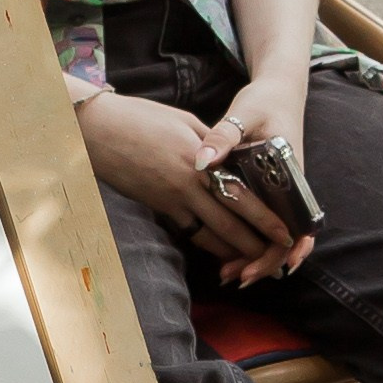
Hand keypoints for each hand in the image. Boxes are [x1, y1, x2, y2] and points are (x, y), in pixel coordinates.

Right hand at [76, 91, 307, 286]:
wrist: (98, 129)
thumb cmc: (142, 117)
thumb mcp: (186, 121)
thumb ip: (212, 142)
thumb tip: (231, 157)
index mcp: (201, 160)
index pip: (241, 195)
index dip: (264, 219)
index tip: (284, 234)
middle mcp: (189, 185)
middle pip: (229, 223)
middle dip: (255, 246)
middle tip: (275, 263)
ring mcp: (171, 199)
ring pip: (208, 235)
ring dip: (231, 252)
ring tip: (252, 265)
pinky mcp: (156, 207)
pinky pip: (187, 231)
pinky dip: (206, 243)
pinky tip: (219, 252)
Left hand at [183, 71, 315, 283]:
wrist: (280, 90)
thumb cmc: (265, 101)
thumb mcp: (244, 114)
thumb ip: (223, 136)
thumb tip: (201, 161)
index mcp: (291, 174)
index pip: (297, 224)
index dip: (284, 250)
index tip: (263, 267)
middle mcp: (291, 189)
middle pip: (285, 239)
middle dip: (262, 262)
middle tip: (233, 277)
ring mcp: (281, 192)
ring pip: (274, 235)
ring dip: (254, 256)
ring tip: (227, 272)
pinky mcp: (269, 191)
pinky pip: (265, 223)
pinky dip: (250, 240)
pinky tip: (228, 252)